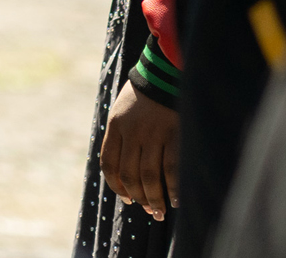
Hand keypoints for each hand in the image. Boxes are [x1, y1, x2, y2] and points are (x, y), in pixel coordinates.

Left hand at [100, 81, 178, 219]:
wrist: (163, 73)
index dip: (116, 185)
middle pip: (129, 174)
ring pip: (149, 176)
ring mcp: (153, 134)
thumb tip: (124, 169)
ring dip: (154, 198)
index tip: (126, 198)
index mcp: (115, 126)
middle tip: (147, 210)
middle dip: (138, 197)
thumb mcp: (122, 111)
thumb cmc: (143, 95)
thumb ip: (121, 136)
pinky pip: (172, 168)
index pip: (109, 164)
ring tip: (159, 212)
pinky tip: (176, 200)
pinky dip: (173, 188)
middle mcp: (131, 132)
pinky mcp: (174, 134)